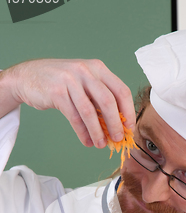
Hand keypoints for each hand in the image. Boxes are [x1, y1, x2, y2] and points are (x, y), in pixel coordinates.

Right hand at [0, 59, 135, 147]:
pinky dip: (82, 132)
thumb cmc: (61, 83)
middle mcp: (86, 71)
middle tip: (118, 139)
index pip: (121, 91)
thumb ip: (100, 100)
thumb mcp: (85, 84)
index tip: (130, 128)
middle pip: (108, 102)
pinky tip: (86, 141)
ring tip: (100, 144)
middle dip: (115, 124)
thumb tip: (118, 126)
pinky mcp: (56, 92)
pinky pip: (74, 117)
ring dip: (98, 132)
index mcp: (98, 68)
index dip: (128, 112)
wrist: (28, 76)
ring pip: (90, 112)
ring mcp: (70, 80)